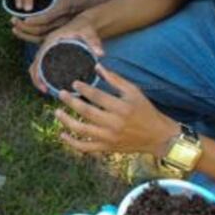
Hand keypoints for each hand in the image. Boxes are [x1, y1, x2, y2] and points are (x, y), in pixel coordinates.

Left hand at [11, 0, 102, 42]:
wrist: (91, 5)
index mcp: (63, 7)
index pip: (46, 17)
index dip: (33, 20)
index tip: (22, 18)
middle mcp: (63, 21)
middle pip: (41, 30)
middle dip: (25, 27)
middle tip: (13, 21)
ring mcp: (61, 29)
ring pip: (41, 38)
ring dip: (25, 34)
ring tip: (14, 27)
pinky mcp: (59, 34)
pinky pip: (43, 40)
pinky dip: (30, 38)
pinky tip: (21, 32)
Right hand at [28, 17, 103, 91]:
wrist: (83, 23)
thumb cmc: (85, 27)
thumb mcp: (89, 33)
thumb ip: (94, 42)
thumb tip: (100, 54)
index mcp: (51, 40)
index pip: (39, 57)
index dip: (37, 72)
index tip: (42, 84)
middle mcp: (47, 45)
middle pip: (35, 63)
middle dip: (36, 78)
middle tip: (45, 90)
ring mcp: (48, 50)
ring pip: (37, 65)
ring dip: (38, 77)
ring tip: (46, 90)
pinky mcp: (52, 54)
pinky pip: (42, 65)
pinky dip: (42, 74)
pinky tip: (49, 84)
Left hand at [54, 65, 178, 156]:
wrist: (157, 136)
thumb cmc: (145, 110)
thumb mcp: (134, 92)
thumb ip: (115, 80)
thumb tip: (98, 67)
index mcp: (122, 108)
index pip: (98, 96)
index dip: (84, 89)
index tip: (74, 83)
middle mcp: (114, 123)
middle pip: (87, 112)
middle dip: (71, 102)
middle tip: (61, 93)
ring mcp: (109, 138)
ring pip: (82, 130)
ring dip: (67, 121)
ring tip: (57, 112)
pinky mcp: (107, 148)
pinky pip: (86, 147)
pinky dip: (72, 143)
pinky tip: (62, 135)